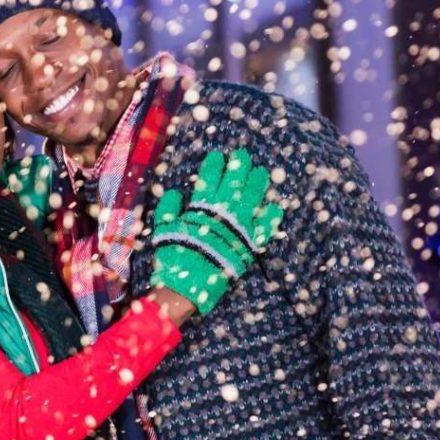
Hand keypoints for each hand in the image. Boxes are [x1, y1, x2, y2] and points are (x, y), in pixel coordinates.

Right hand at [149, 148, 283, 315]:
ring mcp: (238, 227)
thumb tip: (174, 192)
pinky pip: (264, 228)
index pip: (208, 179)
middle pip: (234, 183)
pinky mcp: (249, 244)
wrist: (188, 284)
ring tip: (262, 173)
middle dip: (238, 166)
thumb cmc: (174, 257)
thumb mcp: (163, 230)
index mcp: (201, 207)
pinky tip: (276, 206)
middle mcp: (222, 213)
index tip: (218, 156)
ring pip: (252, 199)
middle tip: (242, 155)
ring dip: (257, 184)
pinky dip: (271, 217)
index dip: (214, 166)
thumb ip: (167, 209)